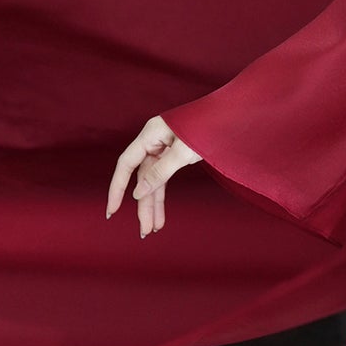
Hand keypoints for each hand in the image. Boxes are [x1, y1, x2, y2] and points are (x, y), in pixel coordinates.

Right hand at [105, 116, 201, 237]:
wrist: (232, 115)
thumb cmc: (210, 126)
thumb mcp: (184, 151)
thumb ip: (160, 171)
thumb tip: (139, 192)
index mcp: (150, 134)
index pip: (126, 164)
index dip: (117, 188)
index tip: (113, 210)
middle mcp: (153, 141)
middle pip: (141, 178)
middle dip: (143, 205)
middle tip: (144, 230)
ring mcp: (164, 148)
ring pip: (153, 181)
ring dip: (153, 205)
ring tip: (152, 229)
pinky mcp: (175, 154)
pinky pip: (164, 178)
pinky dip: (162, 195)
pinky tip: (161, 213)